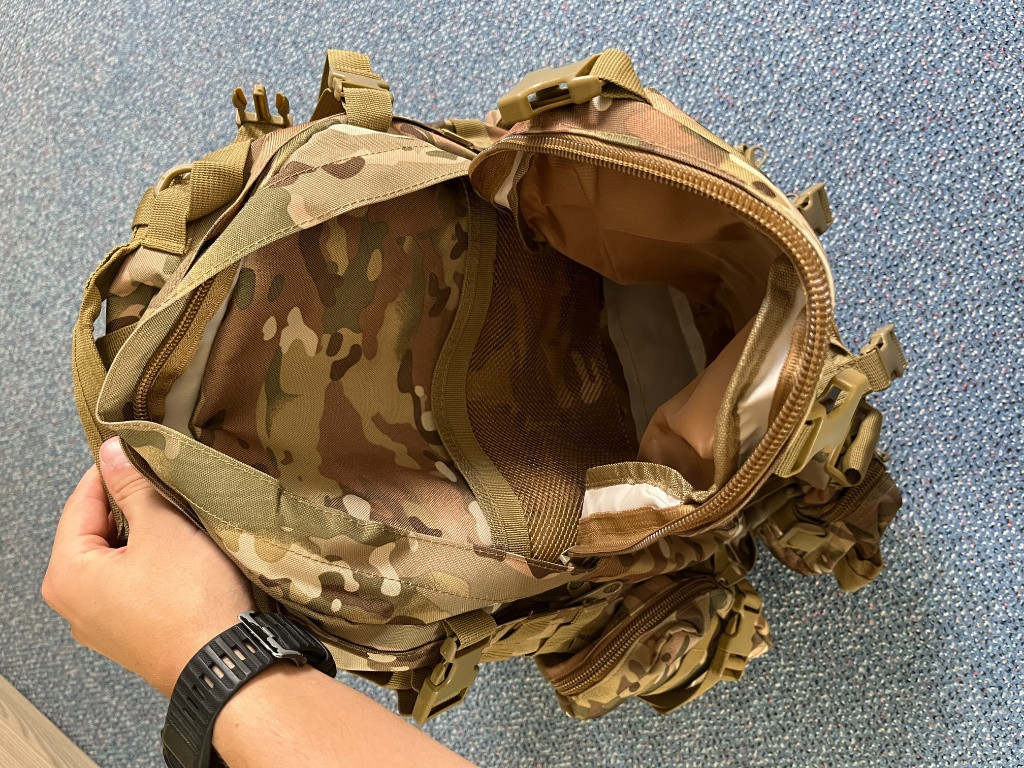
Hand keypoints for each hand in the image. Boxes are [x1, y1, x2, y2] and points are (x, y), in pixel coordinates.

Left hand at [42, 437, 255, 696]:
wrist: (223, 663)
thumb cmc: (189, 601)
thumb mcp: (162, 526)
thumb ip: (132, 485)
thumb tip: (111, 452)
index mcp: (66, 574)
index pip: (81, 501)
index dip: (113, 471)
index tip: (139, 451)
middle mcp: (73, 604)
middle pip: (97, 532)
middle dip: (132, 507)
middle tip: (168, 488)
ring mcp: (101, 625)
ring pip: (118, 559)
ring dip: (146, 537)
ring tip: (181, 524)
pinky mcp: (130, 636)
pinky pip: (134, 586)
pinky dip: (154, 566)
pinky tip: (183, 560)